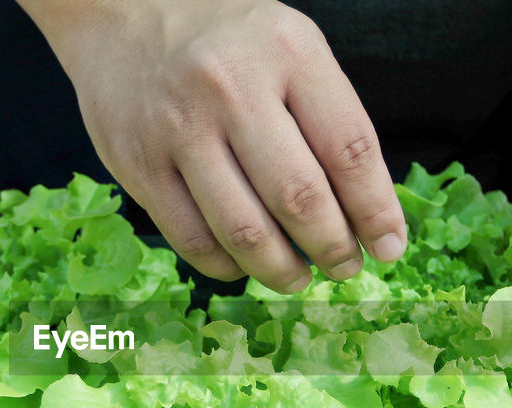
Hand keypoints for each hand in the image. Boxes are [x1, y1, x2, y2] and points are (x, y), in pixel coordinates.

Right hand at [17, 0, 406, 292]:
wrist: (123, 15)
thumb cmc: (225, 40)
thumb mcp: (291, 47)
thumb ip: (328, 116)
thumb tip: (365, 211)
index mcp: (287, 52)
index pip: (348, 149)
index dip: (376, 211)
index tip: (389, 246)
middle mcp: (231, 89)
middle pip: (298, 198)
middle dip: (332, 248)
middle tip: (344, 267)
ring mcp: (178, 129)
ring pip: (244, 230)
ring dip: (281, 270)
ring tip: (299, 278)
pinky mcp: (137, 165)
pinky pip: (192, 239)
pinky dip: (227, 266)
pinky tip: (244, 265)